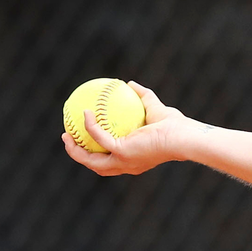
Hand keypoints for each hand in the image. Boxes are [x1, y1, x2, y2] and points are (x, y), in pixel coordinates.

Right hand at [62, 81, 188, 175]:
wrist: (185, 136)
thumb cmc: (177, 126)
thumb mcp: (156, 108)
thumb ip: (144, 96)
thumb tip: (131, 83)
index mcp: (135, 158)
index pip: (111, 161)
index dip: (96, 154)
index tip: (85, 140)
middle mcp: (128, 164)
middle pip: (97, 167)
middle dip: (80, 156)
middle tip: (69, 139)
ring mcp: (124, 161)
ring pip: (92, 161)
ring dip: (76, 150)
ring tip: (66, 135)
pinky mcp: (122, 152)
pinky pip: (99, 137)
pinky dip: (90, 126)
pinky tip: (86, 112)